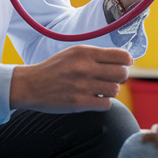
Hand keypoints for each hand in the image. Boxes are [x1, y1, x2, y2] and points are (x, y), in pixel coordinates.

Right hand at [9, 45, 131, 112]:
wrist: (31, 85)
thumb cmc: (55, 69)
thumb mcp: (74, 53)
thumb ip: (97, 55)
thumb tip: (125, 61)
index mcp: (85, 52)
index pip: (121, 56)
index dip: (126, 62)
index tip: (124, 65)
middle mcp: (85, 67)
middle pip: (122, 74)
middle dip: (120, 77)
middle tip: (110, 79)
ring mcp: (83, 86)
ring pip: (115, 90)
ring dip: (110, 91)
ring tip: (98, 89)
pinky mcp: (80, 103)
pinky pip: (106, 104)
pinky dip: (102, 102)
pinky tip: (93, 98)